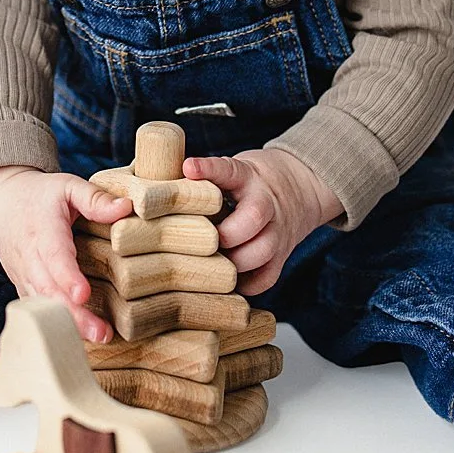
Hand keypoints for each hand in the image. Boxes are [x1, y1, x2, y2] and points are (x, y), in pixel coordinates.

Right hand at [0, 165, 131, 343]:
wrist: (1, 200)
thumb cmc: (40, 194)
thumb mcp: (68, 185)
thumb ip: (96, 198)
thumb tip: (126, 208)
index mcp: (42, 229)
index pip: (53, 256)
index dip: (66, 277)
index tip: (82, 294)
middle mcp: (28, 256)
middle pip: (47, 290)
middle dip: (72, 314)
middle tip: (100, 332)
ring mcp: (22, 274)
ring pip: (41, 305)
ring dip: (66, 325)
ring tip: (96, 339)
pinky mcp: (22, 285)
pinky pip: (36, 310)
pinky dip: (53, 325)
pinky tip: (78, 338)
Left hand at [182, 147, 342, 296]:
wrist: (298, 187)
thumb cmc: (249, 181)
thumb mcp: (232, 169)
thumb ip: (203, 180)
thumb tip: (155, 189)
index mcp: (248, 176)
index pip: (230, 170)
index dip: (209, 169)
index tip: (189, 168)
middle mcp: (266, 203)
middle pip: (253, 218)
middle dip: (224, 234)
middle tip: (201, 241)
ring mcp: (277, 231)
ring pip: (261, 251)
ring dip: (232, 263)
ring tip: (209, 264)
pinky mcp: (282, 255)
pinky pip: (266, 277)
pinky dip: (244, 285)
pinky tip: (225, 280)